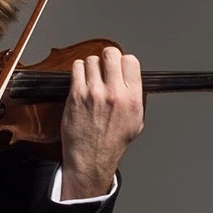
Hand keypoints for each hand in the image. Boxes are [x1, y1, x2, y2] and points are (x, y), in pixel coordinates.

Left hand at [60, 46, 143, 199]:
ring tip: (92, 77)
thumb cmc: (112, 142)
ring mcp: (93, 93)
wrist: (91, 158)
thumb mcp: (136, 121)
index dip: (124, 62)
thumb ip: (135, 96)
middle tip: (105, 67)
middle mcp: (114, 93)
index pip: (131, 61)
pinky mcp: (76, 95)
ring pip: (92, 59)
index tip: (120, 67)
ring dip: (92, 66)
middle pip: (111, 54)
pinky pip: (77, 67)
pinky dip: (79, 70)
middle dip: (108, 58)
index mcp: (132, 98)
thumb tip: (131, 77)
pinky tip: (81, 80)